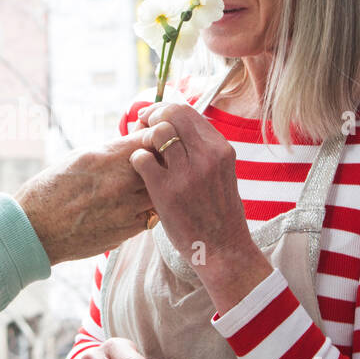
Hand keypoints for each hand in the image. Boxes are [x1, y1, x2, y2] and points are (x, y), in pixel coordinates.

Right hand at [14, 131, 153, 265]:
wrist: (36, 229)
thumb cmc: (53, 189)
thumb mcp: (80, 157)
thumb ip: (114, 150)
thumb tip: (139, 140)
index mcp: (106, 158)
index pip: (152, 138)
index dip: (156, 138)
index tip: (153, 141)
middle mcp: (120, 182)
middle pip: (162, 165)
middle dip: (160, 162)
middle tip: (154, 163)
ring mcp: (126, 209)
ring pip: (160, 192)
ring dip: (156, 187)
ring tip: (140, 186)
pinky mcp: (127, 231)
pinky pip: (152, 216)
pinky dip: (147, 209)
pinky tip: (132, 207)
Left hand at [130, 102, 272, 313]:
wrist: (223, 249)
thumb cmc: (219, 213)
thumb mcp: (222, 173)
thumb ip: (204, 150)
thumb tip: (176, 127)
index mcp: (221, 149)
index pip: (188, 111)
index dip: (165, 109)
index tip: (153, 116)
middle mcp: (207, 156)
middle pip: (171, 114)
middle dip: (151, 115)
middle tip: (141, 125)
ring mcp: (187, 173)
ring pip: (157, 133)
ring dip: (143, 137)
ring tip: (140, 149)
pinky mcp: (167, 191)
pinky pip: (142, 159)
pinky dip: (136, 160)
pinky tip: (139, 170)